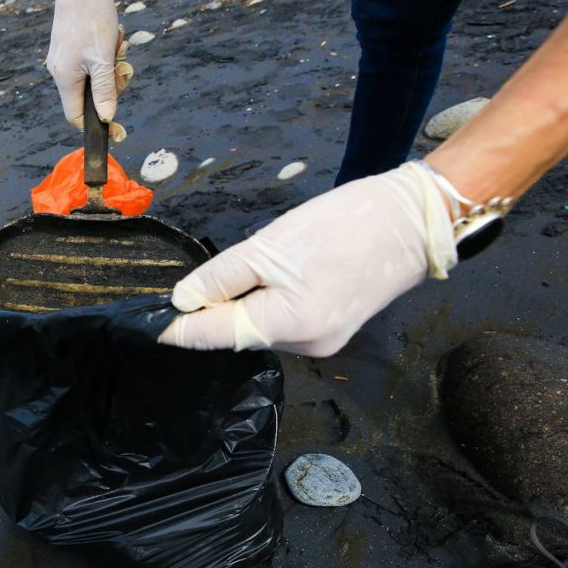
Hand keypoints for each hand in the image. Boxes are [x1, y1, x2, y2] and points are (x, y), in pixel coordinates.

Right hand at [47, 0, 132, 138]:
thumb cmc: (90, 18)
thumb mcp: (102, 59)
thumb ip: (104, 90)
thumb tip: (107, 118)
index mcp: (64, 79)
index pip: (76, 116)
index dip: (95, 125)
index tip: (116, 128)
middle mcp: (61, 72)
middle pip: (89, 97)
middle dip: (110, 88)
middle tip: (121, 70)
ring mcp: (66, 60)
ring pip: (94, 79)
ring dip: (111, 69)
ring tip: (116, 48)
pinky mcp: (72, 48)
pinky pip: (93, 63)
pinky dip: (106, 56)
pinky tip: (111, 41)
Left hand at [158, 162, 458, 356]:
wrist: (415, 221)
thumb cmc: (346, 223)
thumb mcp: (271, 244)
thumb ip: (222, 276)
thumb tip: (182, 301)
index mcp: (289, 324)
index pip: (215, 334)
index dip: (180, 329)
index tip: (151, 326)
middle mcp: (306, 346)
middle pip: (238, 333)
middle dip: (217, 309)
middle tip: (207, 278)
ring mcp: (323, 344)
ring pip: (261, 329)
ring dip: (246, 304)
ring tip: (262, 265)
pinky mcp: (333, 333)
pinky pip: (284, 324)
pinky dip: (271, 305)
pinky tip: (282, 277)